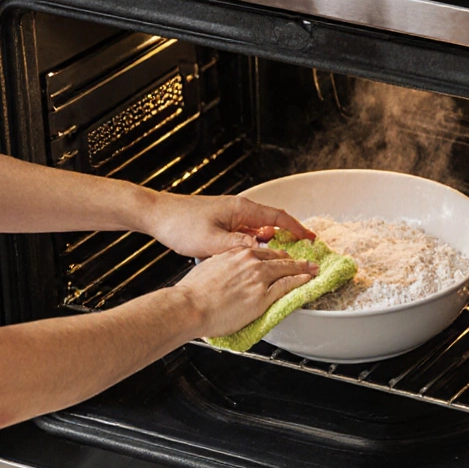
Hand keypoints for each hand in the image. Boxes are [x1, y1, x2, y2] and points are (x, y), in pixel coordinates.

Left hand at [141, 192, 314, 258]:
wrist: (156, 215)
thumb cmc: (180, 224)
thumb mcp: (212, 241)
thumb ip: (240, 246)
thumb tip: (262, 250)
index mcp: (241, 209)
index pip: (279, 218)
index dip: (298, 229)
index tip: (312, 240)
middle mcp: (239, 210)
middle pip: (273, 223)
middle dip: (290, 237)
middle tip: (303, 252)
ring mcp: (231, 216)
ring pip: (260, 230)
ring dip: (273, 242)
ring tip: (284, 258)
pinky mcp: (222, 224)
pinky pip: (247, 233)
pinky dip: (257, 243)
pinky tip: (256, 256)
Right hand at [174, 247, 316, 337]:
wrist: (190, 305)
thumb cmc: (193, 292)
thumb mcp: (209, 268)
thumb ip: (224, 267)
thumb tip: (226, 273)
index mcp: (235, 253)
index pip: (262, 251)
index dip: (275, 254)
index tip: (282, 256)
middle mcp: (249, 261)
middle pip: (278, 257)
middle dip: (294, 259)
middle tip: (305, 261)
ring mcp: (258, 278)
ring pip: (286, 269)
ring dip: (303, 268)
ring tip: (314, 269)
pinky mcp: (262, 296)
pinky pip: (286, 286)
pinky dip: (300, 281)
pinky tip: (308, 280)